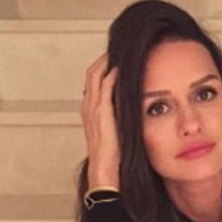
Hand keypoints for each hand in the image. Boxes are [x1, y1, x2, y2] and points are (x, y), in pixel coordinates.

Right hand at [80, 53, 120, 188]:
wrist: (105, 171)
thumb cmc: (112, 158)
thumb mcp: (115, 133)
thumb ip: (119, 119)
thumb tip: (133, 111)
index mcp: (90, 111)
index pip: (93, 81)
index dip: (103, 68)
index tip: (116, 60)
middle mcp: (88, 106)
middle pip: (92, 72)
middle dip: (105, 59)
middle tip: (119, 50)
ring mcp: (92, 108)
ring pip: (96, 73)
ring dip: (108, 61)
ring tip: (121, 53)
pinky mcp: (101, 111)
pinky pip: (105, 84)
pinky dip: (112, 73)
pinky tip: (123, 68)